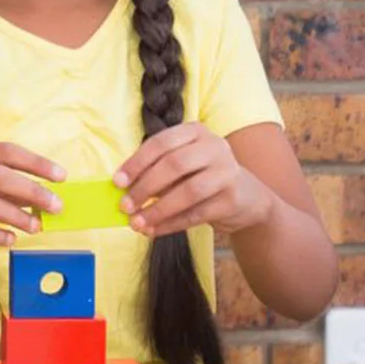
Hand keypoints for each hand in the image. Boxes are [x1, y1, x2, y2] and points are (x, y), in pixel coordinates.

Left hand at [115, 122, 269, 237]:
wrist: (247, 197)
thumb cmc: (202, 177)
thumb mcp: (181, 165)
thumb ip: (155, 172)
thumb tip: (123, 190)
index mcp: (195, 132)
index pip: (161, 143)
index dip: (136, 163)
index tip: (117, 182)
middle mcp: (214, 147)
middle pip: (174, 165)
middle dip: (145, 187)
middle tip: (125, 206)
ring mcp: (227, 172)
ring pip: (187, 192)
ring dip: (158, 210)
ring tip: (136, 223)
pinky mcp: (232, 199)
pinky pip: (196, 214)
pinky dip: (171, 224)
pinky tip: (153, 231)